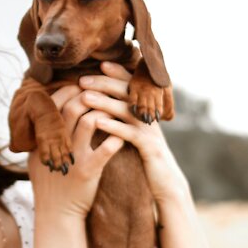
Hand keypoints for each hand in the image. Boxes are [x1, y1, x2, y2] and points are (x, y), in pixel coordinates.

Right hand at [27, 84, 124, 218]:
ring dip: (105, 112)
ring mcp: (73, 157)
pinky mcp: (88, 171)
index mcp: (43, 138)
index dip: (69, 90)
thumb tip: (47, 110)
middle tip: (102, 94)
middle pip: (73, 107)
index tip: (82, 87)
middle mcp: (57, 144)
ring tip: (114, 111)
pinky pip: (106, 149)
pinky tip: (121, 136)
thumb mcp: (37, 156)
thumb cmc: (50, 182)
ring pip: (90, 121)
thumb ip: (43, 135)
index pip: (54, 103)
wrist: (56, 213)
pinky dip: (116, 138)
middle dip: (90, 96)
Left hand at [75, 61, 191, 204]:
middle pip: (128, 92)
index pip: (132, 85)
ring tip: (85, 97)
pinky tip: (97, 123)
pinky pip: (130, 134)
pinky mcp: (149, 147)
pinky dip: (113, 126)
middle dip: (104, 83)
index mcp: (145, 110)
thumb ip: (126, 116)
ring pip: (127, 110)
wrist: (165, 182)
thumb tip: (105, 100)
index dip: (117, 73)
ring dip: (104, 102)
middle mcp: (149, 115)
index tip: (99, 64)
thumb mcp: (136, 133)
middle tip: (82, 79)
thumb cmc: (145, 157)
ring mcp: (151, 130)